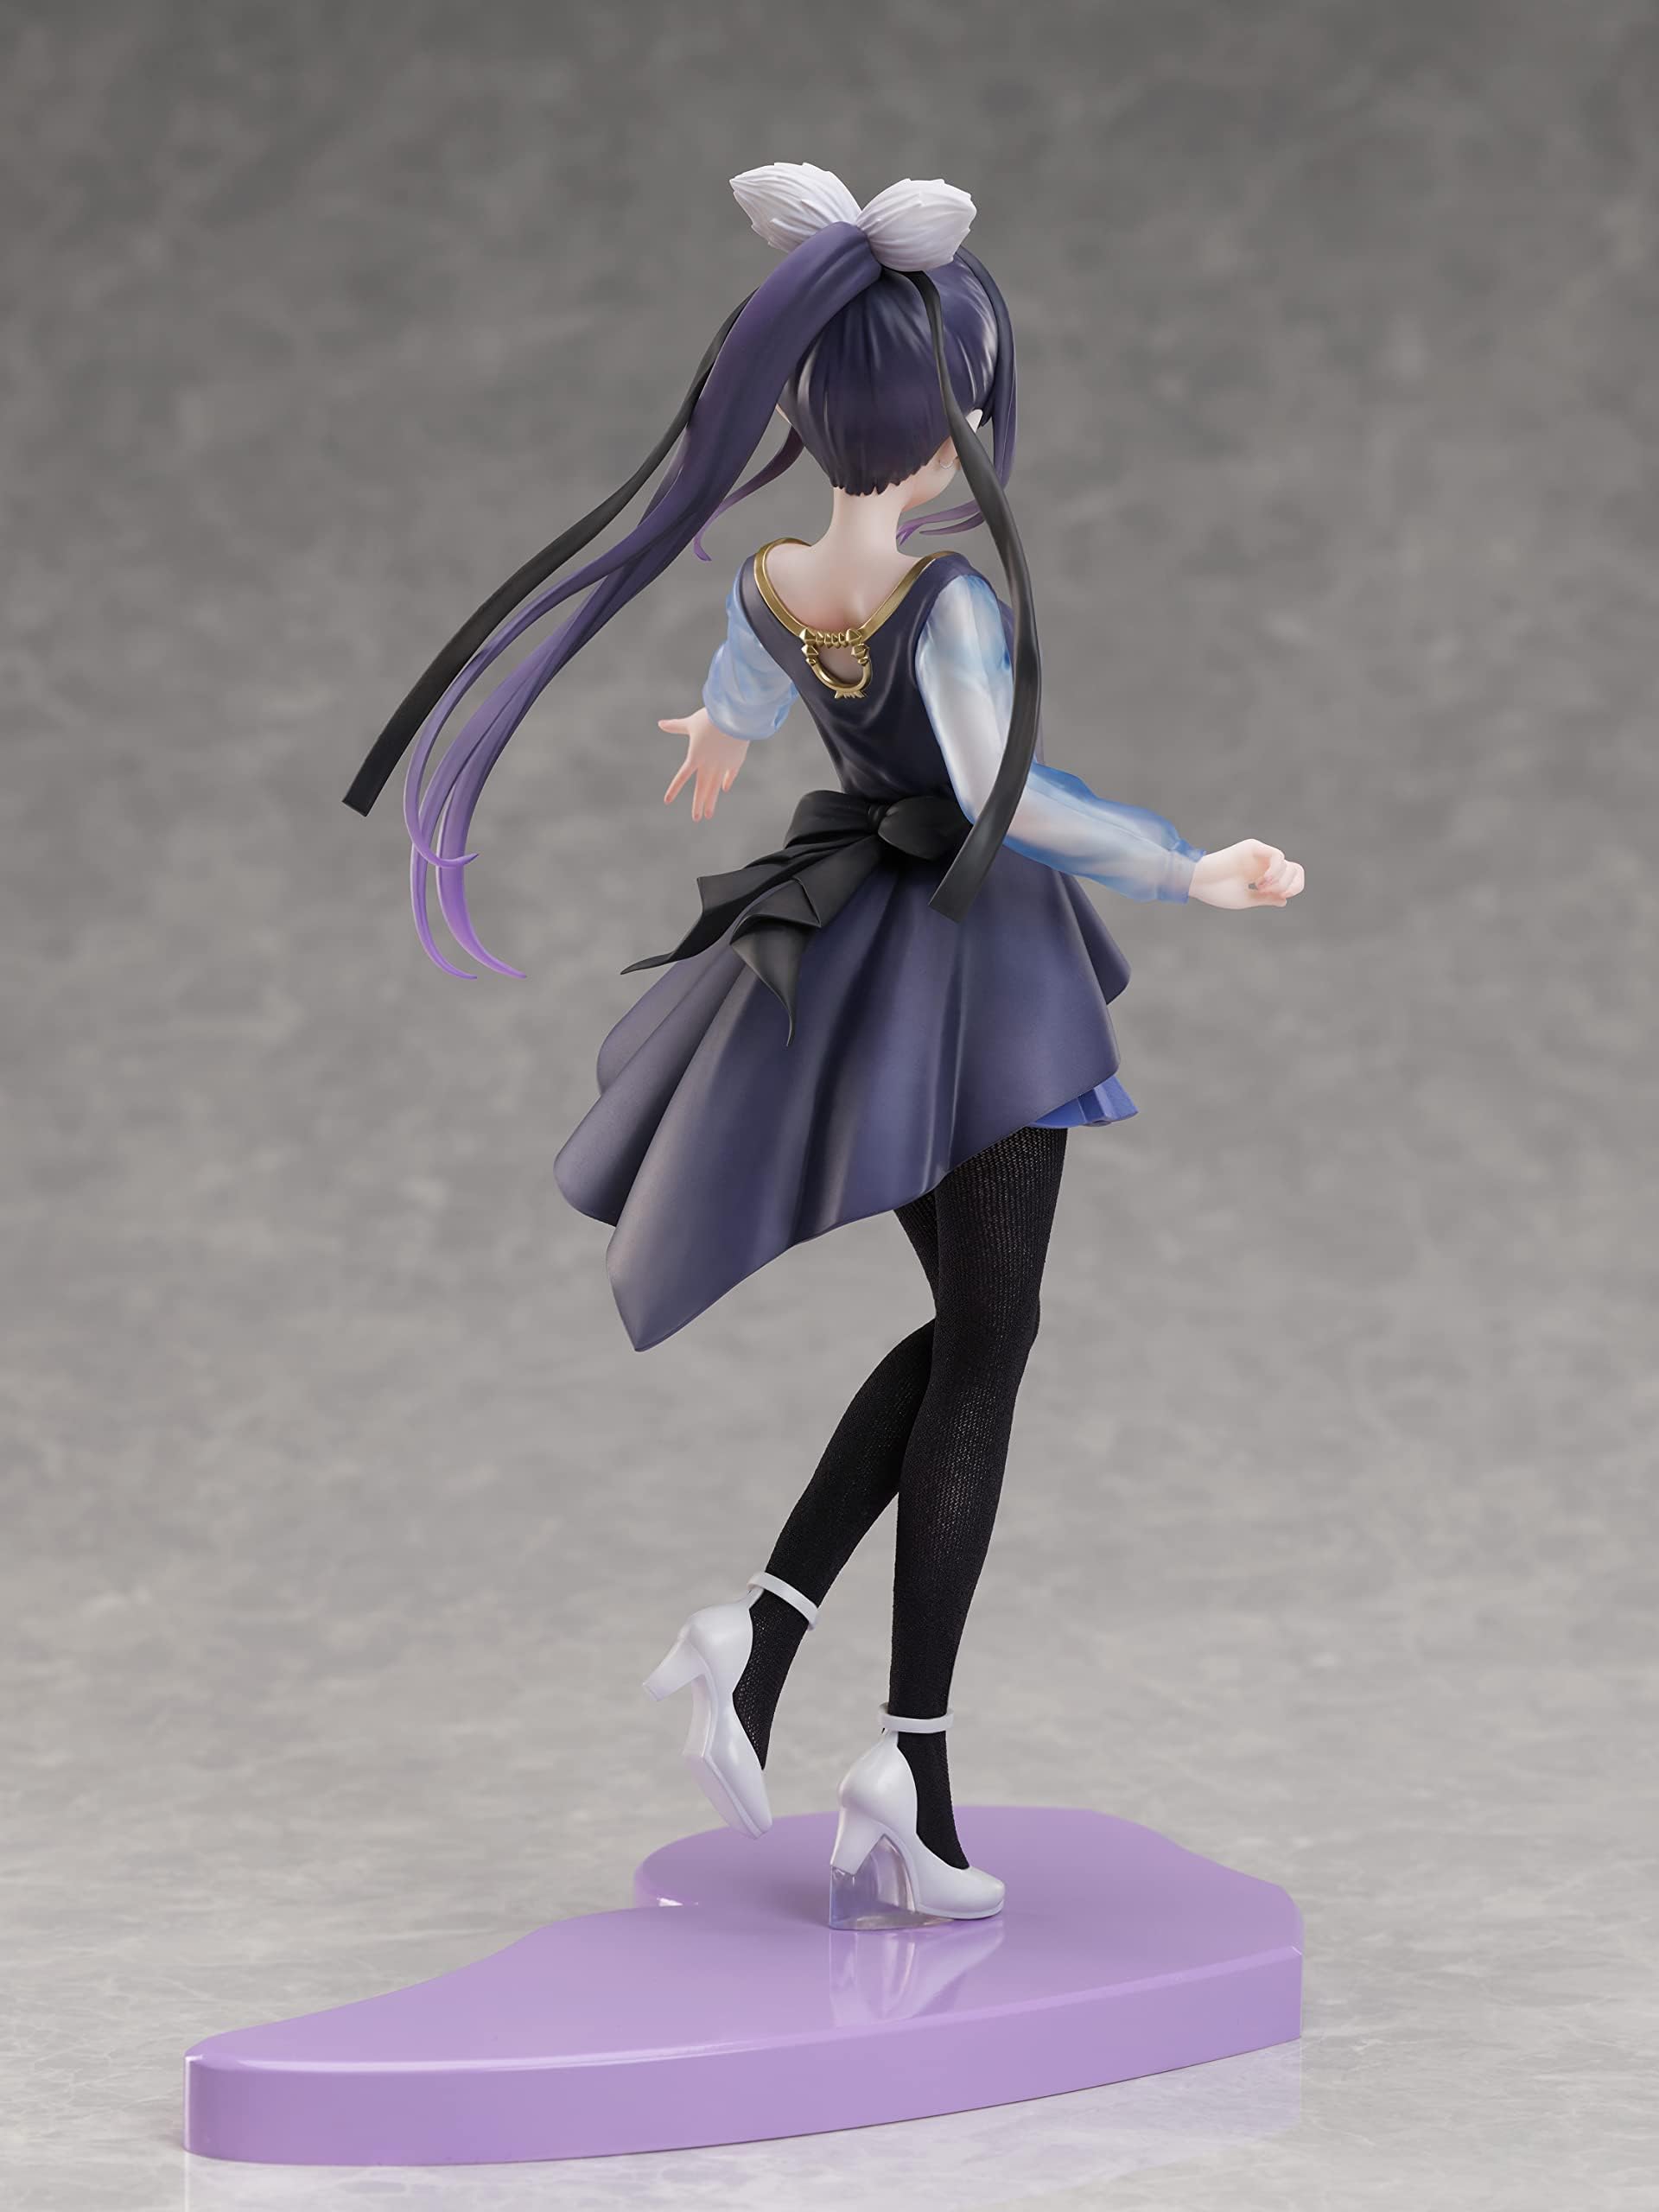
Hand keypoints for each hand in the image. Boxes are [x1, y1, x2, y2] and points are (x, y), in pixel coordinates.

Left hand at [659, 708, 748, 820]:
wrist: (735, 718)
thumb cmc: (711, 718)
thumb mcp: (691, 722)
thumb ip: (676, 726)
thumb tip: (659, 724)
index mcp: (695, 757)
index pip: (682, 777)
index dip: (674, 789)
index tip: (667, 801)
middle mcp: (708, 765)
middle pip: (701, 788)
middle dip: (698, 804)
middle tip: (696, 818)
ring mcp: (722, 766)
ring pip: (715, 787)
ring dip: (711, 801)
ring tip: (709, 815)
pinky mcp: (735, 762)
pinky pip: (729, 775)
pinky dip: (726, 782)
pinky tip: (724, 789)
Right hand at [1189, 839, 1305, 908]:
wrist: (1197, 882)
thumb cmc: (1216, 891)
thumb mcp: (1246, 899)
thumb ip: (1266, 898)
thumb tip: (1285, 900)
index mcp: (1261, 873)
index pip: (1290, 875)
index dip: (1293, 887)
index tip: (1281, 896)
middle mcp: (1262, 862)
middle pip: (1295, 869)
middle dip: (1290, 885)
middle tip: (1272, 893)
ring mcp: (1258, 853)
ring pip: (1288, 864)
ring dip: (1279, 882)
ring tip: (1260, 888)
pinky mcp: (1253, 847)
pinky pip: (1278, 856)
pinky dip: (1275, 871)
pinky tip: (1259, 882)